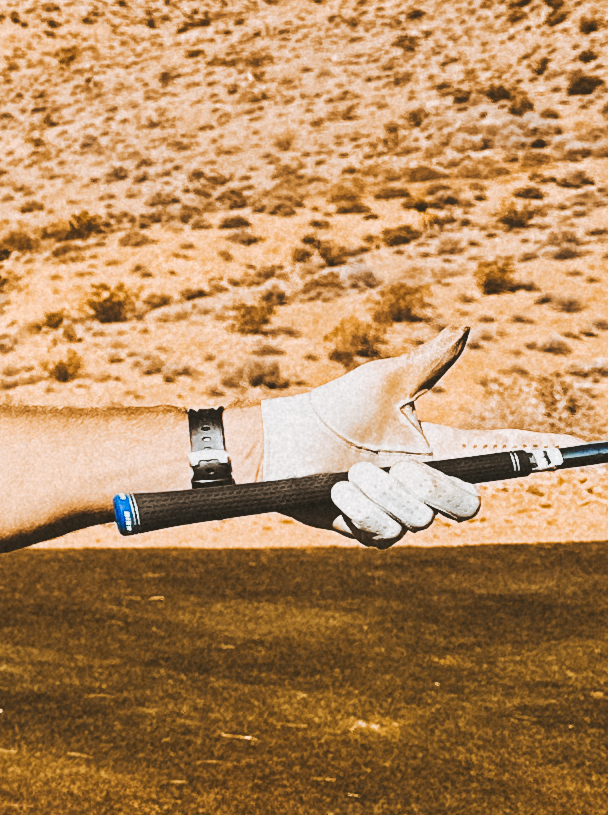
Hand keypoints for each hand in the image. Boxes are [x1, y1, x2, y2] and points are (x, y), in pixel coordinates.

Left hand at [260, 325, 575, 545]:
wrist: (283, 445)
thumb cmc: (333, 409)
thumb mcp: (384, 381)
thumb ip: (429, 361)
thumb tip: (464, 328)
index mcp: (441, 448)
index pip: (504, 451)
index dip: (541, 452)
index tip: (578, 449)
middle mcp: (429, 484)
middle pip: (468, 503)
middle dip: (431, 488)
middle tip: (398, 468)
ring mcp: (404, 512)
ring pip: (420, 519)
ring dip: (379, 492)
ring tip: (348, 473)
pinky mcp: (375, 532)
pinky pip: (387, 532)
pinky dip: (359, 509)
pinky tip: (337, 492)